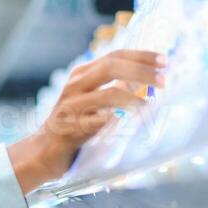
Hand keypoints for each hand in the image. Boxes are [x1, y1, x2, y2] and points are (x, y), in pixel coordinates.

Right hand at [6, 49, 165, 192]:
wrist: (44, 151)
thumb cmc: (74, 126)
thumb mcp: (93, 101)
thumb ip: (116, 88)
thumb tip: (146, 79)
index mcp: (82, 75)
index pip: (115, 55)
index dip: (141, 56)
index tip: (164, 60)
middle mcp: (75, 85)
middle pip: (112, 67)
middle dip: (142, 71)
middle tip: (164, 80)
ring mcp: (71, 106)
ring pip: (107, 94)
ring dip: (134, 98)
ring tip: (150, 105)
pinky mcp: (70, 129)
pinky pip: (98, 122)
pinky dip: (116, 121)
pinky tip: (130, 124)